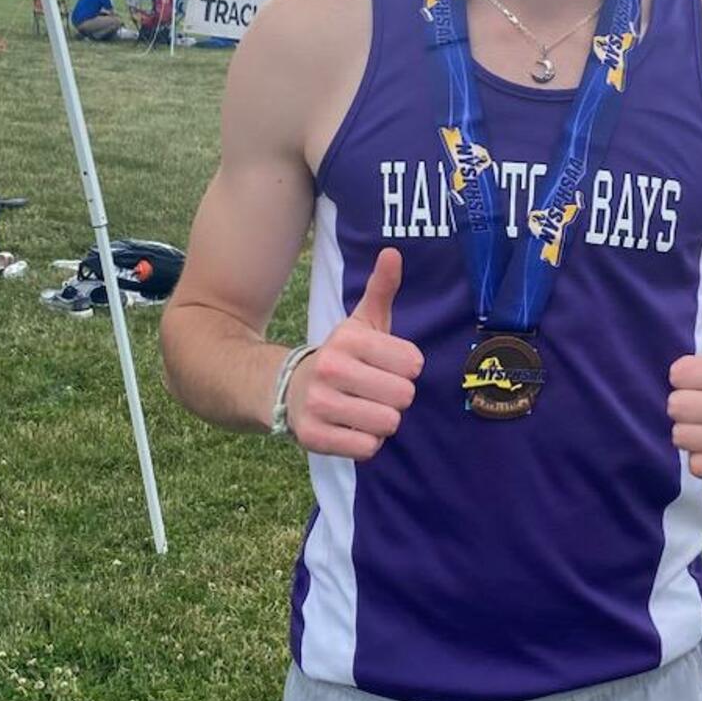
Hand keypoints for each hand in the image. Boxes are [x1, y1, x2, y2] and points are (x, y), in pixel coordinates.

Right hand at [287, 248, 423, 459]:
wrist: (288, 389)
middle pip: (403, 396)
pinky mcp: (314, 436)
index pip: (413, 363)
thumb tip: (393, 252)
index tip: (387, 366)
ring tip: (363, 409)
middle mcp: (332, 369)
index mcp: (349, 339)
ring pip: (387, 424)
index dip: (406, 369)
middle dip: (396, 398)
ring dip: (382, 422)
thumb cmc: (341, 356)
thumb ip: (381, 289)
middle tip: (375, 391)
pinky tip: (351, 428)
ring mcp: (320, 404)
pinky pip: (368, 448)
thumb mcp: (361, 323)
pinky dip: (366, 443)